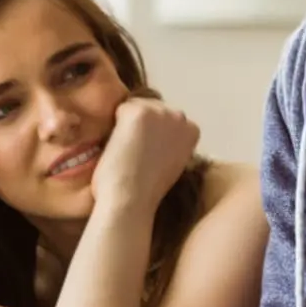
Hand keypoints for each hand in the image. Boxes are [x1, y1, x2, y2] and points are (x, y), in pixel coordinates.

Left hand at [91, 98, 198, 212]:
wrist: (132, 200)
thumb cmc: (147, 191)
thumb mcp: (173, 163)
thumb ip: (171, 143)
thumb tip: (155, 133)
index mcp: (192, 130)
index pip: (167, 119)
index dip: (153, 133)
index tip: (149, 153)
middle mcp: (180, 117)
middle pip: (153, 108)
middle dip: (142, 124)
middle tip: (134, 152)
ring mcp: (160, 112)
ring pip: (137, 106)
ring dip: (127, 123)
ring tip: (125, 150)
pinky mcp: (139, 112)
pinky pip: (119, 108)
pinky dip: (113, 125)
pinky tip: (116, 146)